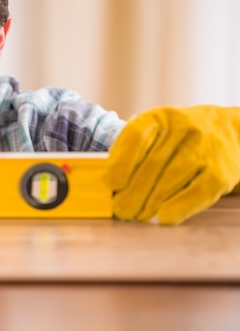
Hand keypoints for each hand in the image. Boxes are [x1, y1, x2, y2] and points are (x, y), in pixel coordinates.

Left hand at [107, 106, 239, 224]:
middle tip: (120, 210)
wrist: (228, 132)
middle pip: (152, 163)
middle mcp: (183, 129)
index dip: (121, 162)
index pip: (136, 136)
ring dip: (150, 202)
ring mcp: (204, 149)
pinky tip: (163, 217)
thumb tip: (107, 183)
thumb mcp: (155, 132)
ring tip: (136, 216)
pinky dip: (178, 207)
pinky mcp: (221, 171)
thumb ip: (131, 151)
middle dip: (132, 192)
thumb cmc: (178, 138)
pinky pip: (198, 192)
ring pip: (172, 179)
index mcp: (159, 117)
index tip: (110, 184)